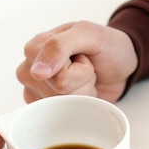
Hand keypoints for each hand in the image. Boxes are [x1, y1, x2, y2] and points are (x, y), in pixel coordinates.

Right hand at [16, 21, 137, 102]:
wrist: (120, 65)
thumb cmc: (105, 46)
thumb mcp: (88, 34)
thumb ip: (59, 46)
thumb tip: (36, 72)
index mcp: (34, 48)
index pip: (55, 74)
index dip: (78, 68)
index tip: (81, 56)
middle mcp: (29, 70)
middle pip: (58, 91)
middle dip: (81, 81)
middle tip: (85, 68)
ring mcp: (36, 91)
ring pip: (62, 105)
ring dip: (83, 92)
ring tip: (84, 78)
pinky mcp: (46, 107)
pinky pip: (62, 114)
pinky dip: (79, 104)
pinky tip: (79, 91)